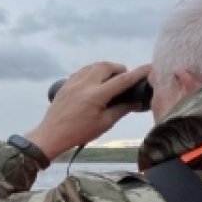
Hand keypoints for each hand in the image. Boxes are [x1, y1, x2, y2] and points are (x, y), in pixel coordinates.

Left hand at [26, 62, 152, 159]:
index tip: (150, 67)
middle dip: (119, 69)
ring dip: (105, 68)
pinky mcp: (65, 84)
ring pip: (93, 66)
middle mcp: (84, 84)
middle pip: (106, 66)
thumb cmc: (79, 132)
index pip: (122, 80)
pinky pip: (82, 71)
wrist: (51, 135)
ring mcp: (73, 82)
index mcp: (96, 95)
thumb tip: (136, 101)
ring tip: (111, 78)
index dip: (138, 73)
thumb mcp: (104, 124)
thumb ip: (122, 109)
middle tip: (126, 78)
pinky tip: (95, 80)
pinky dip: (92, 71)